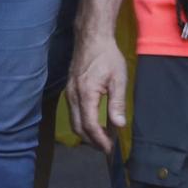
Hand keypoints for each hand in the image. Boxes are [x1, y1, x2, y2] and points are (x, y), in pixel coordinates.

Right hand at [66, 35, 129, 152]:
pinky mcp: (69, 90)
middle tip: (107, 147)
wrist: (91, 38)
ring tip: (102, 138)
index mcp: (86, 94)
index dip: (100, 140)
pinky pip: (73, 112)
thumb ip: (117, 103)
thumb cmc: (107, 56)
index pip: (90, 125)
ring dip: (87, 133)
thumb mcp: (118, 79)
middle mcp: (73, 96)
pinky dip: (82, 123)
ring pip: (73, 121)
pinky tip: (95, 123)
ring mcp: (69, 92)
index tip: (110, 149)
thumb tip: (119, 125)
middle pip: (78, 127)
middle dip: (92, 141)